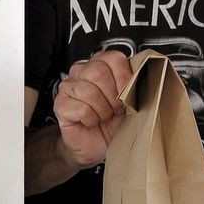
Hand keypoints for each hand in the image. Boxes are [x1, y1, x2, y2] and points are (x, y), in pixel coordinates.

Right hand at [53, 49, 133, 170]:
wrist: (97, 145)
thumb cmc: (113, 122)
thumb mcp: (131, 101)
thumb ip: (135, 85)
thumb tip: (143, 77)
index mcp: (101, 64)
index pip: (113, 58)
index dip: (124, 78)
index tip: (129, 95)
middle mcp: (82, 71)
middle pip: (98, 72)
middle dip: (113, 96)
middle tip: (115, 109)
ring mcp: (68, 87)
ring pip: (88, 91)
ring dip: (102, 110)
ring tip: (103, 116)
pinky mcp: (60, 104)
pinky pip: (80, 108)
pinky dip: (91, 119)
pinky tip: (91, 121)